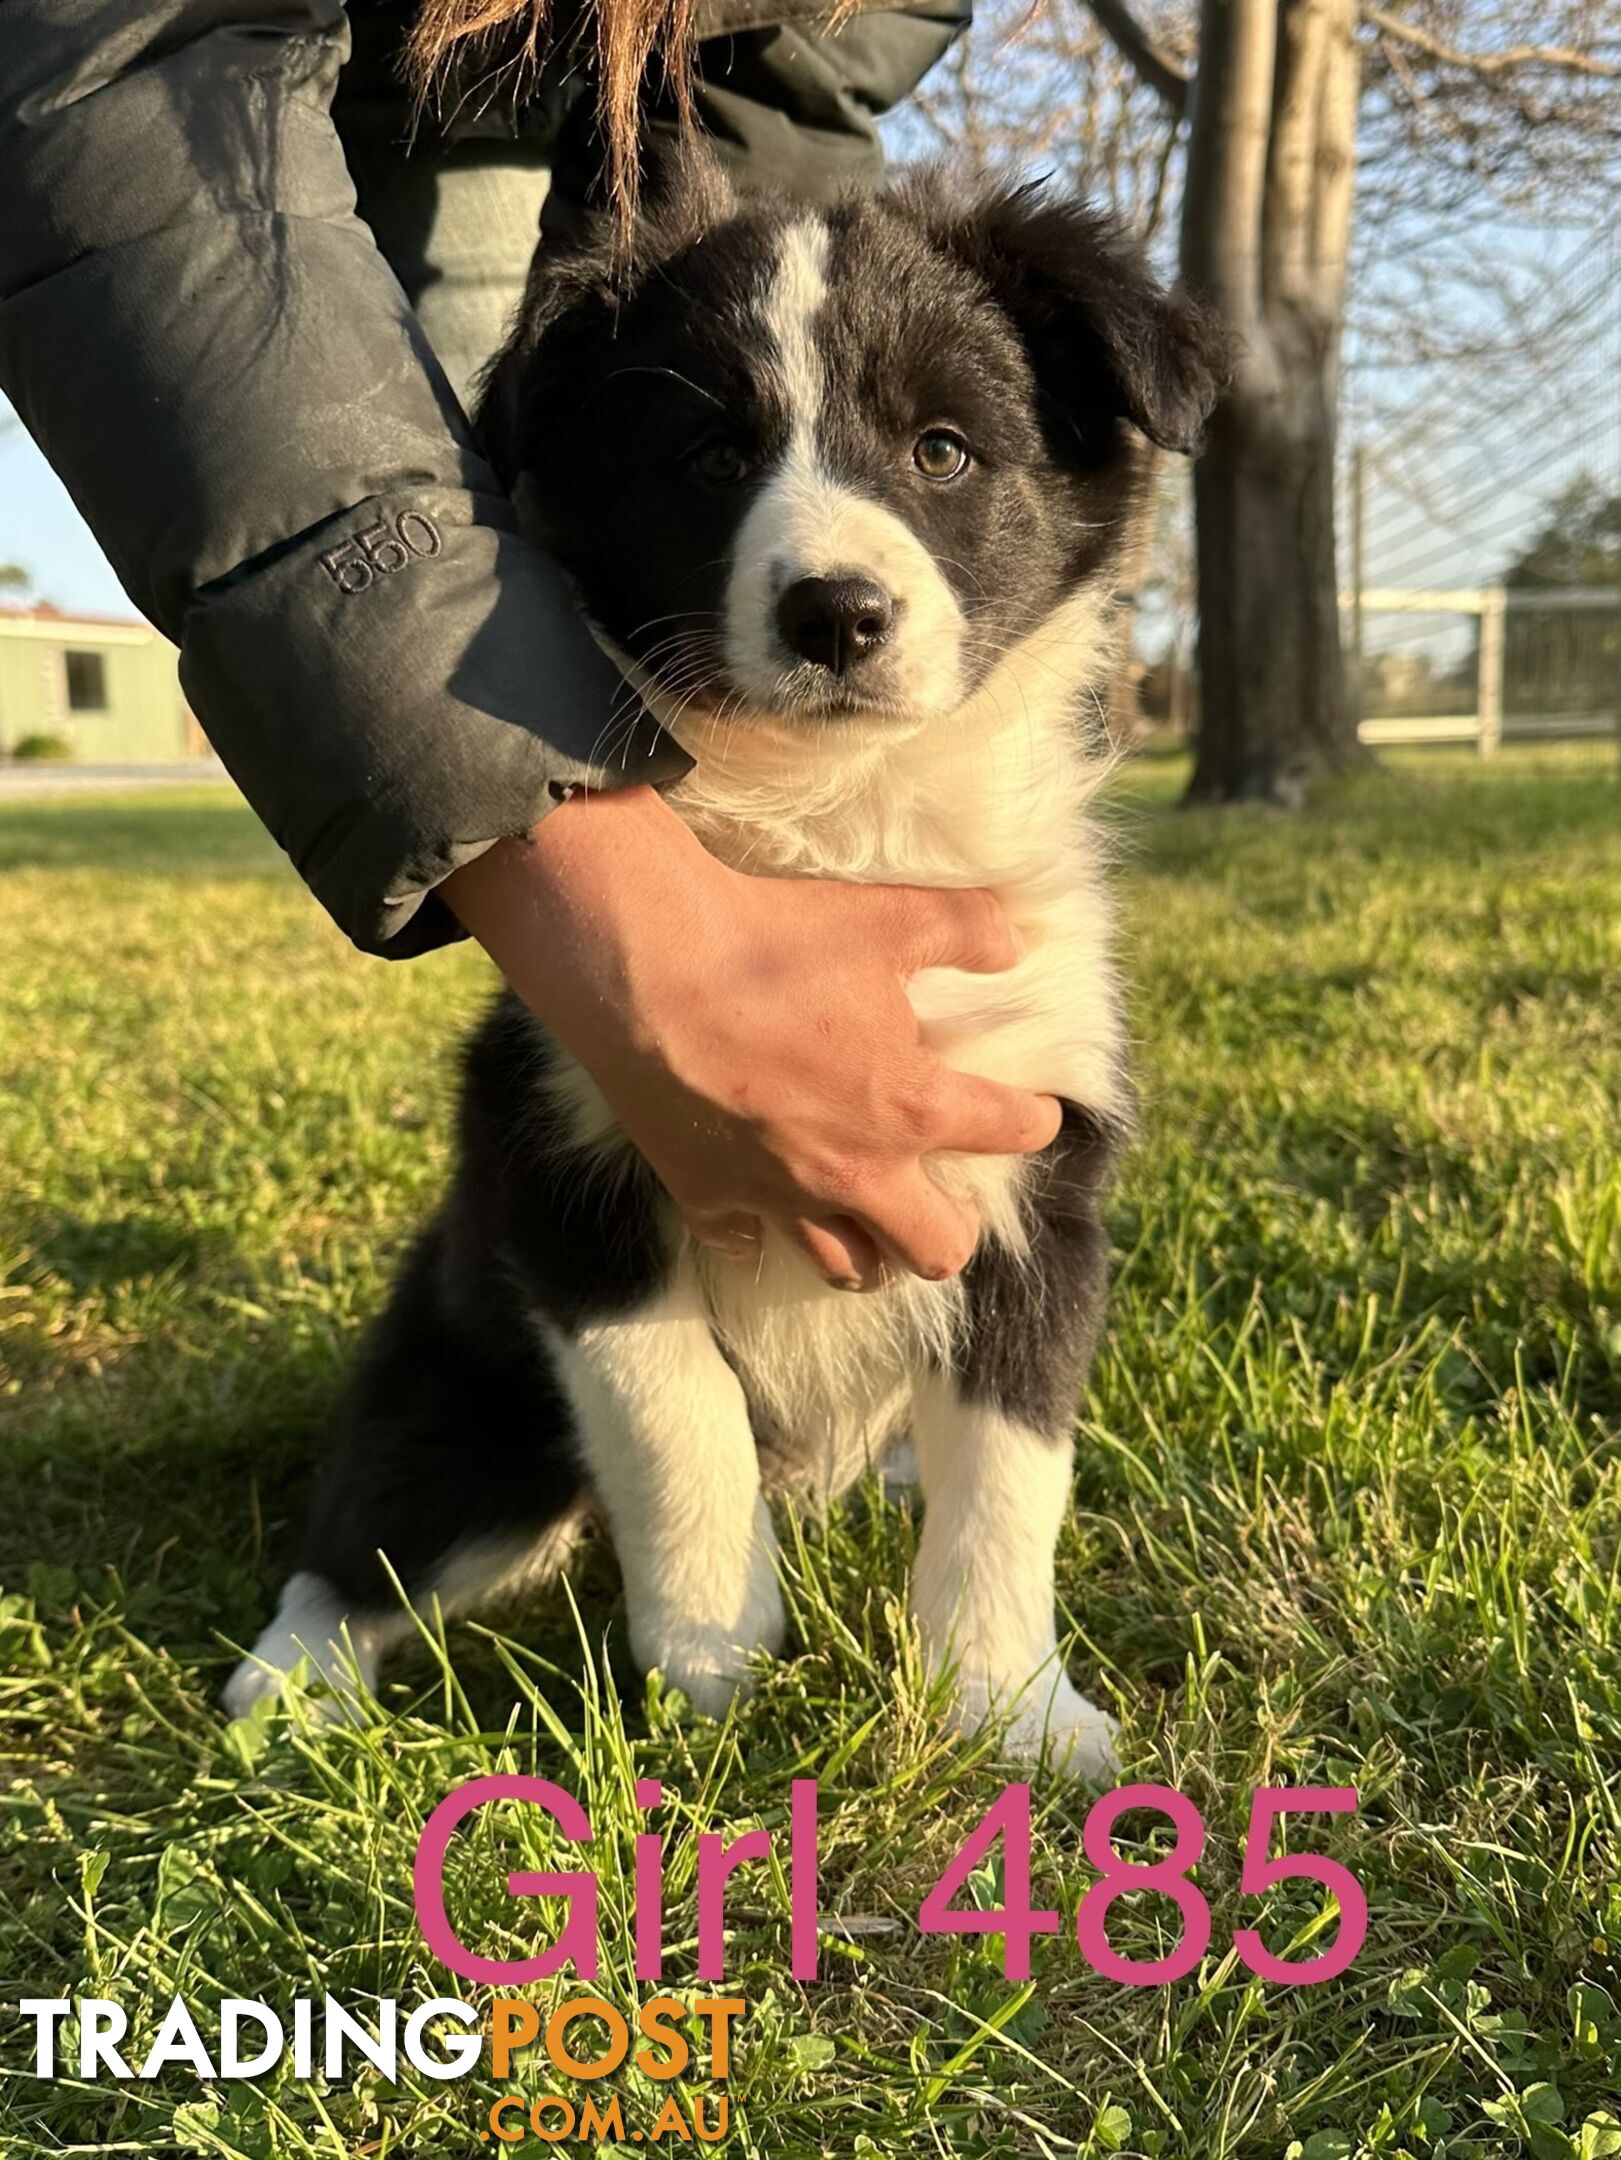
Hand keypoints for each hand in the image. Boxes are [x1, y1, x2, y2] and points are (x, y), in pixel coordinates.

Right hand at [444, 787, 1060, 1288]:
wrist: (644, 966)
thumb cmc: (771, 943)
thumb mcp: (889, 916)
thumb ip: (967, 929)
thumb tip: (1013, 943)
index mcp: (912, 1109)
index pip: (1012, 1133)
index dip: (1035, 1119)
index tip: (1033, 1111)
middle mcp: (855, 1172)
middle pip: (936, 1250)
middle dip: (956, 1230)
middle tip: (949, 1200)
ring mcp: (779, 1195)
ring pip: (849, 1267)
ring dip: (872, 1253)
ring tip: (874, 1225)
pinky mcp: (708, 1196)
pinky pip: (749, 1243)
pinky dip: (764, 1234)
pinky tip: (766, 1213)